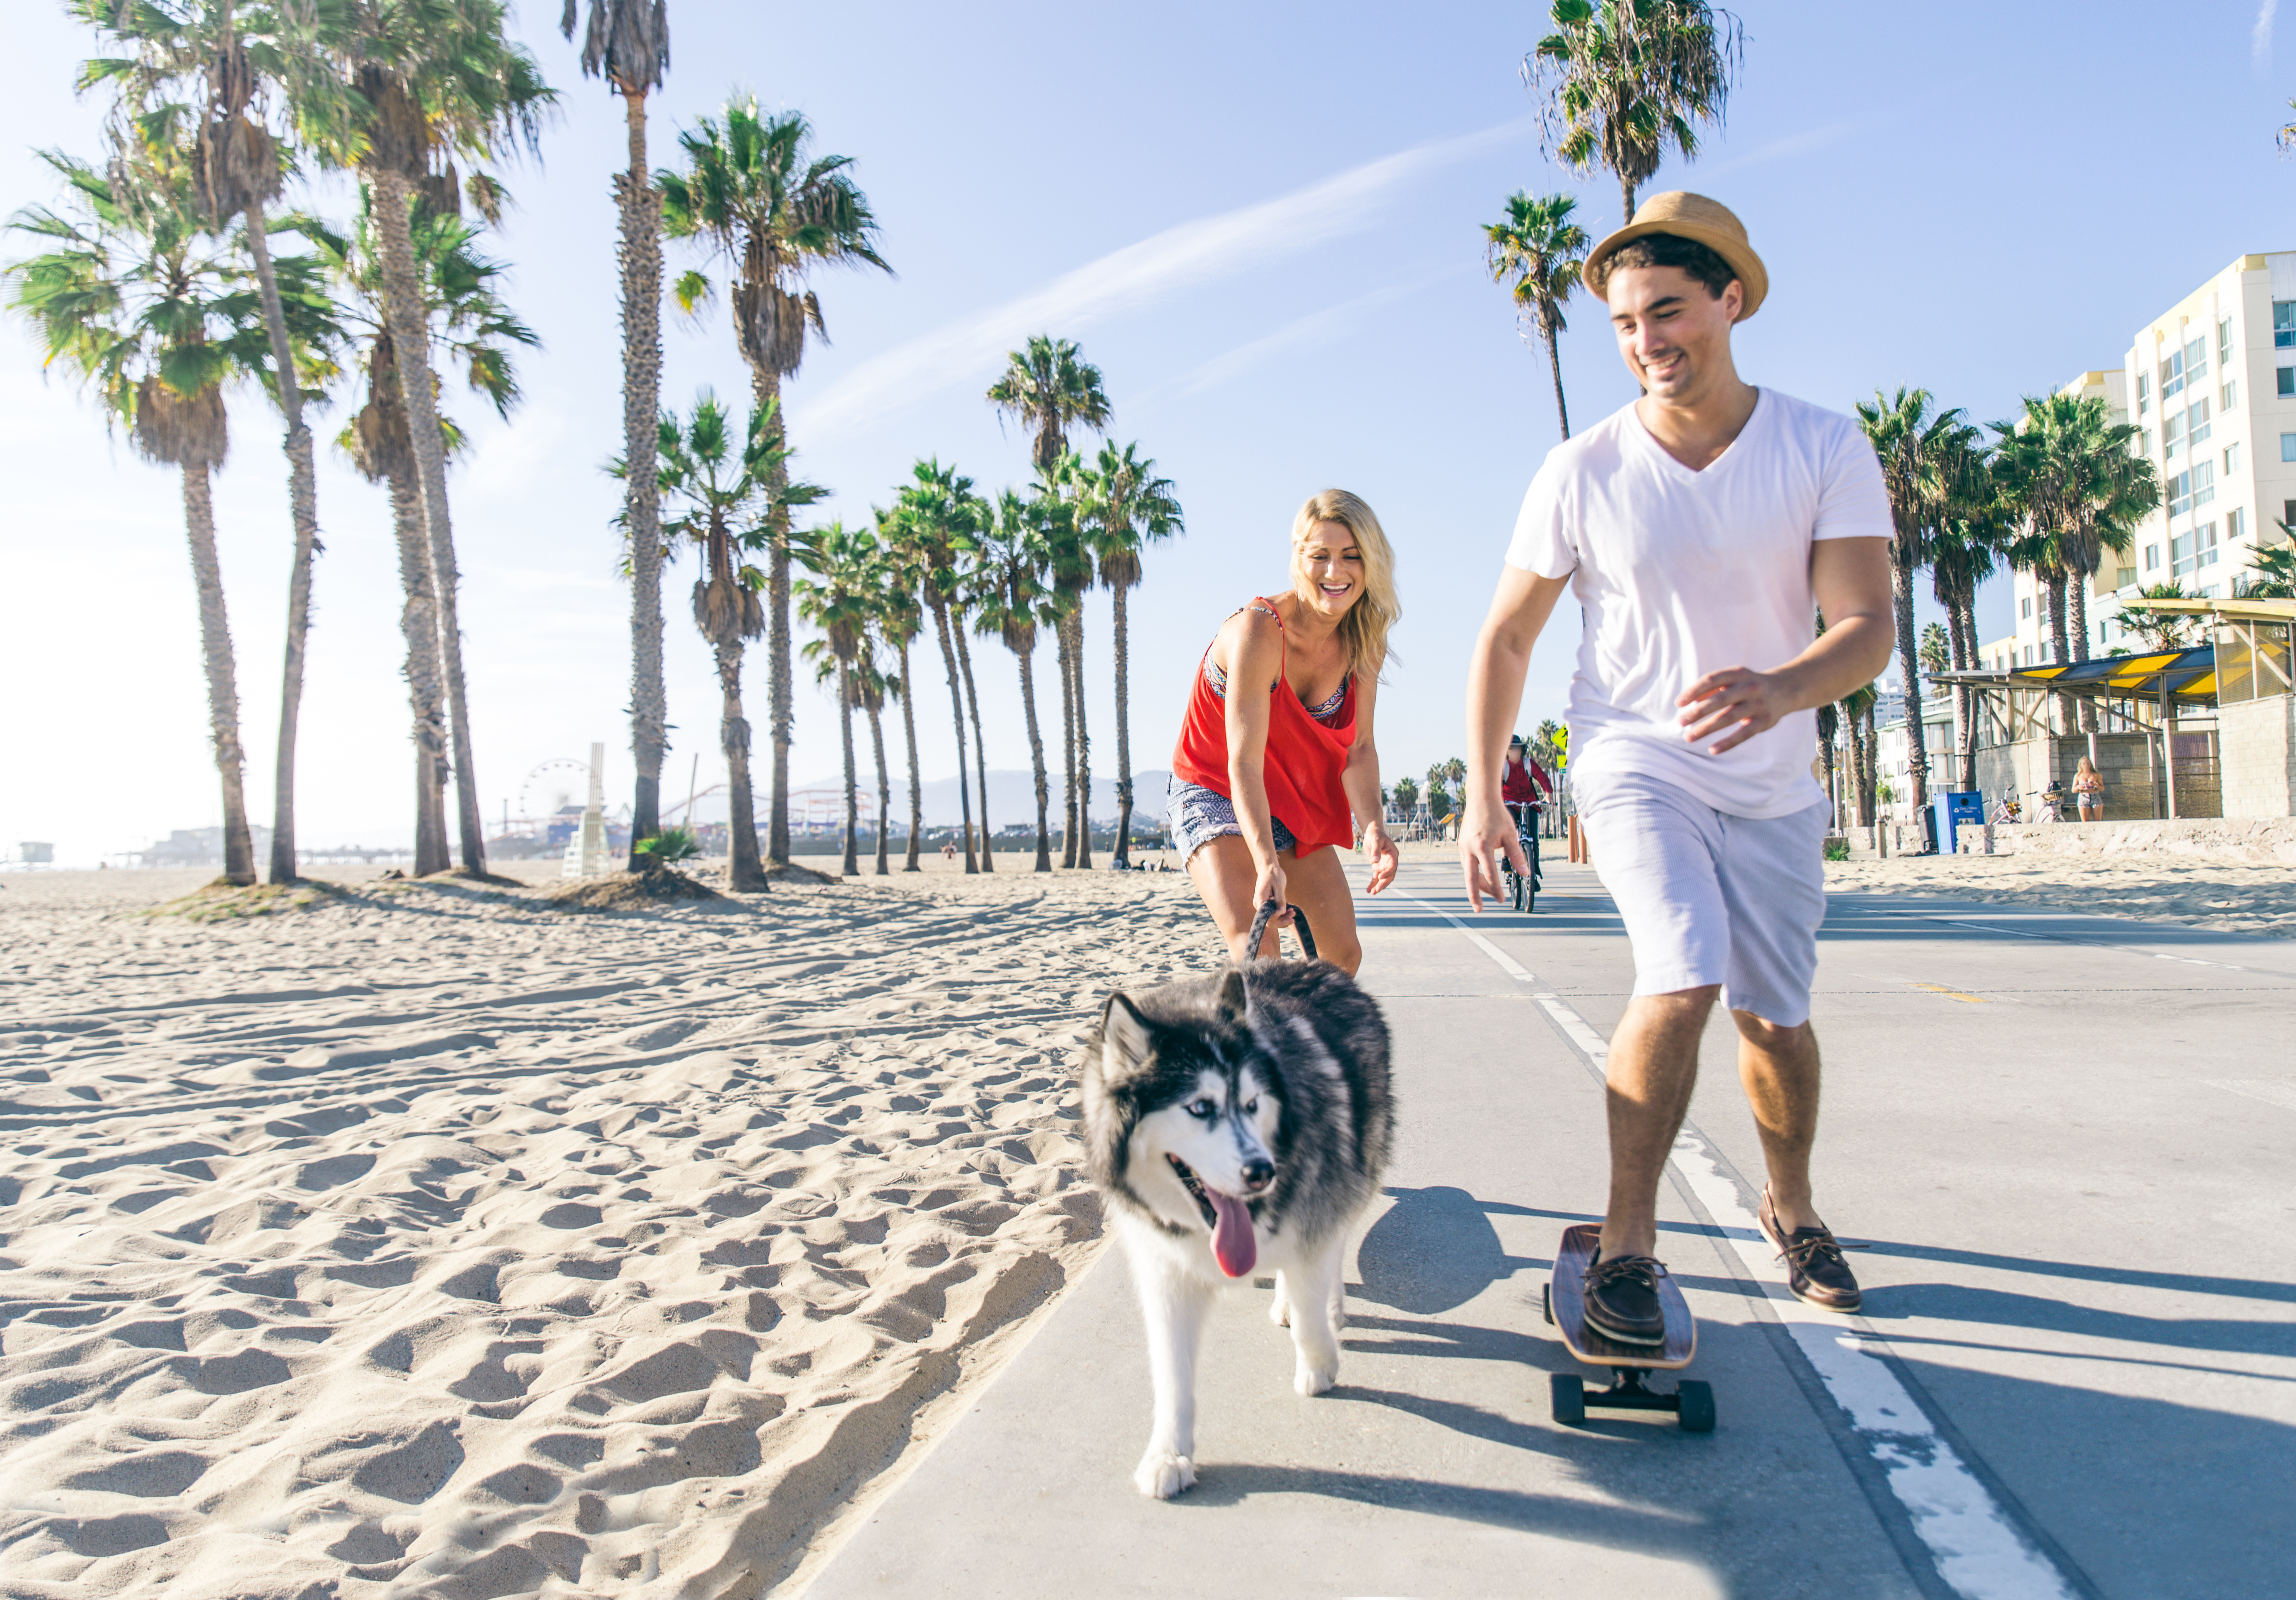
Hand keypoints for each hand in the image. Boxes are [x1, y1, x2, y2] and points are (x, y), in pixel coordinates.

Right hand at [1242, 857, 1289, 958]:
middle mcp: (1259, 904)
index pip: (1266, 916)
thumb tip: (1282, 912)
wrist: (1268, 867)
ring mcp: (1262, 904)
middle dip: (1281, 921)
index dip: (1277, 917)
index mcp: (1260, 899)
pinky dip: (1282, 913)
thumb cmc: (1273, 874)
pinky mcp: (1267, 903)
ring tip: (1293, 913)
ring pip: (1272, 917)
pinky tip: (1290, 910)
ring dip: (1283, 918)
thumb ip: (1280, 900)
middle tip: (1293, 919)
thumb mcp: (1279, 886)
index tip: (1286, 911)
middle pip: (1269, 920)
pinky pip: (1273, 912)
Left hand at [1360, 823, 1398, 895]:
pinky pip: (1376, 877)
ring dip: (1378, 886)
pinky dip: (1373, 883)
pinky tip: (1368, 890)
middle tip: (1377, 890)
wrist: (1372, 833)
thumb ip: (1376, 850)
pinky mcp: (1377, 867)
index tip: (1380, 876)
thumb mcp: (1375, 840)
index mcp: (1393, 854)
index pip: (1393, 866)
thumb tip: (1375, 861)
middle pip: (1389, 875)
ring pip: (1383, 878)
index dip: (1388, 873)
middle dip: (1383, 883)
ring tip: (1372, 892)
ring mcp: (1384, 865)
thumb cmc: (1376, 835)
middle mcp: (1390, 861)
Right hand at [1458, 793, 1528, 912]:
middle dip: (1474, 896)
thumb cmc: (1498, 815)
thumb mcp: (1511, 835)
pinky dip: (1473, 872)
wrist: (1481, 798)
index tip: (1502, 900)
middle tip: (1478, 910)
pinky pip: (1466, 863)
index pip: (1490, 874)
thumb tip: (1525, 874)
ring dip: (1477, 883)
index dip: (1496, 889)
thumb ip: (1517, 856)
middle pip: (1470, 878)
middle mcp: (1469, 848)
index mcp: (1483, 846)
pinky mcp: (1461, 844)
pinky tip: (1481, 877)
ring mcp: (1462, 846)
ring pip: (1467, 871)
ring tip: (1488, 894)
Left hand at [1678, 665, 1790, 753]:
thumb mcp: (1733, 680)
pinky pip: (1744, 734)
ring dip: (1706, 728)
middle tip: (1680, 722)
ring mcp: (1758, 704)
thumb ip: (1712, 688)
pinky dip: (1728, 743)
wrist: (1785, 689)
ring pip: (1728, 718)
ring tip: (1689, 737)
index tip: (1678, 703)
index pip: (1711, 680)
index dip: (1693, 691)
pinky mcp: (1765, 721)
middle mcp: (1749, 687)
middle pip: (1719, 700)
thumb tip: (1688, 702)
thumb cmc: (1748, 685)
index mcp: (1738, 673)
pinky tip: (1712, 750)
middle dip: (1697, 712)